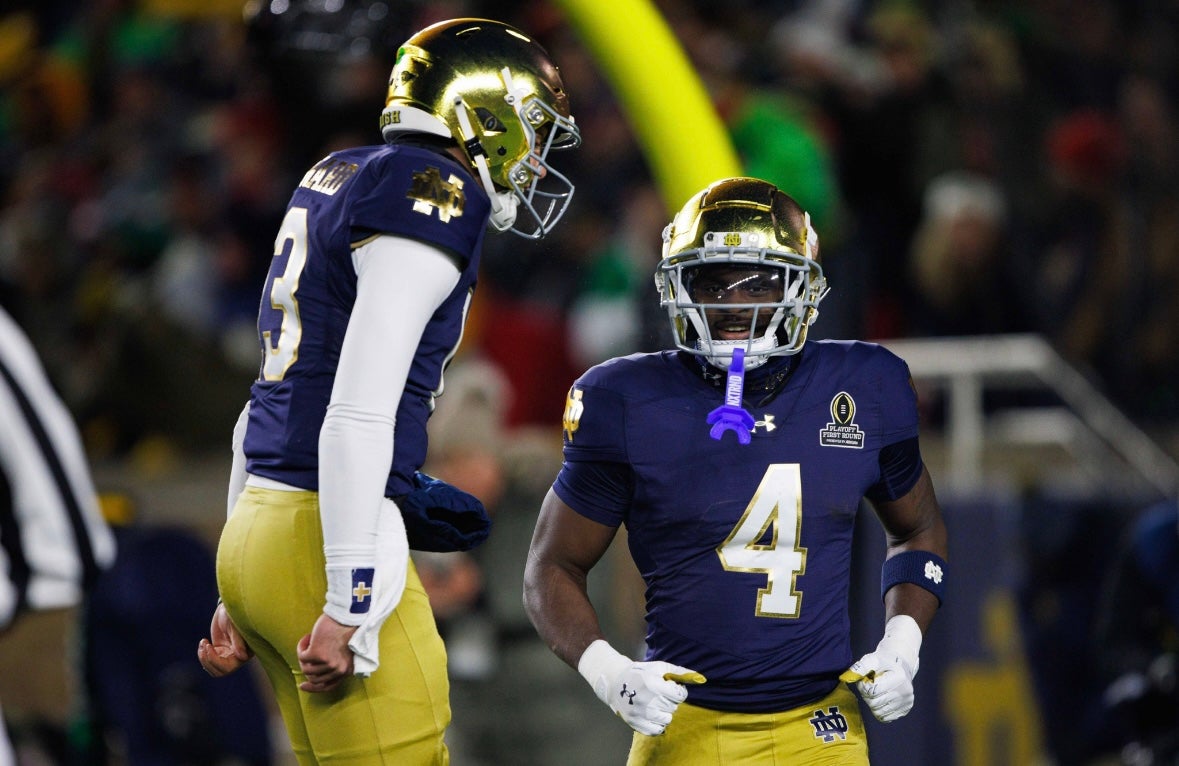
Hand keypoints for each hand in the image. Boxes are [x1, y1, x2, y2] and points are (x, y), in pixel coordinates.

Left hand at [198, 602, 252, 676]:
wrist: (227, 607)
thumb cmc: (234, 615)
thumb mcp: (235, 627)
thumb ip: (238, 642)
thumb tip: (242, 657)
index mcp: (245, 652)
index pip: (228, 667)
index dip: (215, 660)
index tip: (209, 646)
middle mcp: (237, 657)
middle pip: (220, 672)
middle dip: (208, 661)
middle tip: (204, 645)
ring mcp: (227, 655)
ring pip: (213, 669)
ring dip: (204, 659)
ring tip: (203, 643)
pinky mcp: (219, 652)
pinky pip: (208, 661)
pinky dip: (202, 655)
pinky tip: (203, 642)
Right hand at [297, 613, 358, 692]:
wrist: (348, 615)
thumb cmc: (347, 629)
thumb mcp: (344, 652)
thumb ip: (334, 663)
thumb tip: (311, 672)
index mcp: (347, 671)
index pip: (328, 687)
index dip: (313, 688)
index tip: (302, 685)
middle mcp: (338, 670)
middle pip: (314, 678)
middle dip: (307, 666)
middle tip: (305, 654)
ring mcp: (328, 663)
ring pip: (305, 668)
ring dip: (304, 655)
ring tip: (309, 642)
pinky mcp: (317, 654)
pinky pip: (301, 656)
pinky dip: (301, 647)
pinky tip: (307, 637)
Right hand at [578, 640, 705, 735]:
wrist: (615, 682)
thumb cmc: (642, 673)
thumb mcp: (660, 667)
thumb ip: (680, 672)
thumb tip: (701, 678)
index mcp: (653, 684)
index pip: (680, 696)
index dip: (678, 691)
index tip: (671, 687)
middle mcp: (646, 700)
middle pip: (673, 707)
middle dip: (670, 700)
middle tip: (659, 693)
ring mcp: (640, 713)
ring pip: (667, 719)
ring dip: (665, 712)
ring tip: (656, 703)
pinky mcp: (635, 723)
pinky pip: (657, 730)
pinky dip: (657, 723)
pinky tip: (652, 713)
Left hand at [841, 614, 921, 721]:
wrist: (900, 666)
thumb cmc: (884, 662)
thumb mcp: (872, 659)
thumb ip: (860, 667)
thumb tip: (847, 677)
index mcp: (899, 678)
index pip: (873, 691)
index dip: (863, 686)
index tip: (863, 681)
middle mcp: (906, 692)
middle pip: (875, 703)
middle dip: (866, 696)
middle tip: (867, 687)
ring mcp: (906, 703)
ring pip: (878, 713)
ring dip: (871, 704)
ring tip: (874, 693)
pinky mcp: (905, 710)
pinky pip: (885, 718)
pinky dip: (879, 711)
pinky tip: (880, 700)